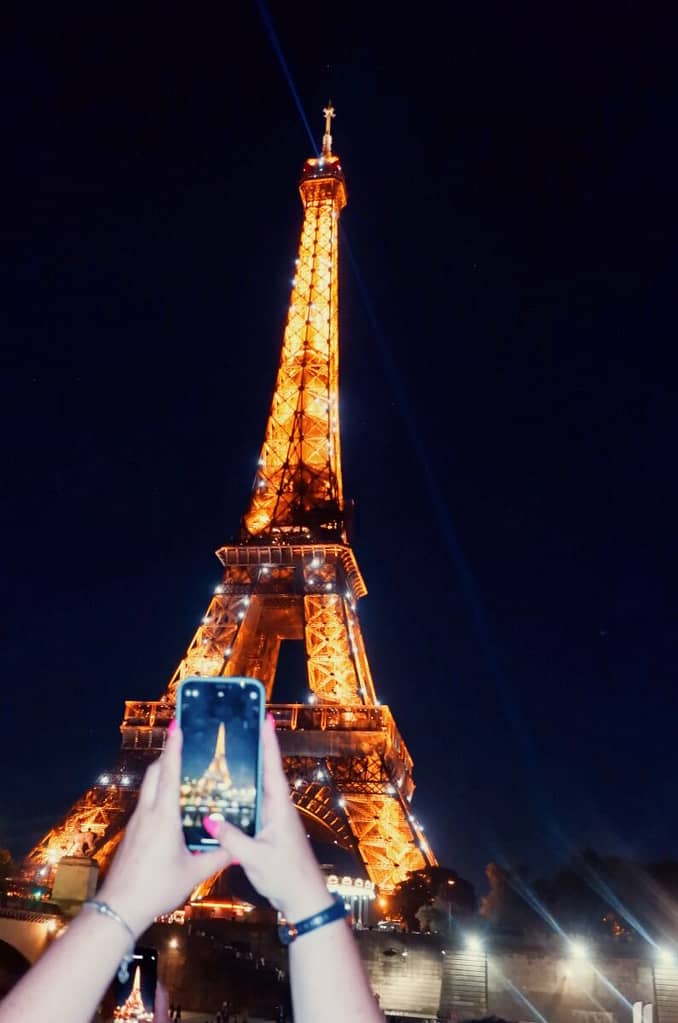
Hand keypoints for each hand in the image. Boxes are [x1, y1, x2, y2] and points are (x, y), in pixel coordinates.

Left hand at [98, 723, 230, 935]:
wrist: (119, 908)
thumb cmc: (156, 889)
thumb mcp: (193, 873)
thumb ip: (218, 856)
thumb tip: (240, 848)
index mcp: (163, 817)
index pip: (169, 774)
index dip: (174, 748)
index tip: (177, 725)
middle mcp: (147, 813)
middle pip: (154, 774)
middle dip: (167, 755)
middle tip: (183, 743)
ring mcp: (137, 822)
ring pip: (148, 787)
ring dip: (161, 773)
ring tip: (178, 769)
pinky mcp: (132, 832)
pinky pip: (146, 803)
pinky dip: (157, 793)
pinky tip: (169, 804)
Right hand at [203, 714, 332, 921]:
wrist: (303, 898)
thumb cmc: (287, 877)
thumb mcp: (256, 857)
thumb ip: (232, 839)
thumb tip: (209, 818)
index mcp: (279, 807)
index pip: (272, 767)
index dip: (267, 742)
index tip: (264, 718)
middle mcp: (277, 807)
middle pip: (262, 771)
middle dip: (252, 749)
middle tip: (238, 728)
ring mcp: (272, 818)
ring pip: (255, 789)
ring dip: (243, 773)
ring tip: (224, 755)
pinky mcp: (267, 830)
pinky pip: (251, 806)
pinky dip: (239, 797)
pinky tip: (223, 795)